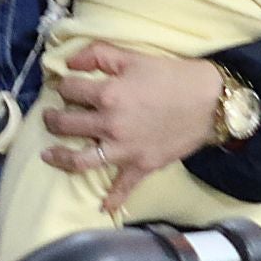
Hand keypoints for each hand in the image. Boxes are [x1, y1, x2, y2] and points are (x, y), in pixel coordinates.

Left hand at [40, 45, 222, 212]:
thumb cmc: (172, 76)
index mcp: (107, 95)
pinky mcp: (142, 165)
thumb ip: (97, 54)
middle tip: (50, 117)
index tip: (65, 86)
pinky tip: (102, 206)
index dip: (64, 85)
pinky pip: (123, 187)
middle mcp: (110, 125)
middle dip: (53, 119)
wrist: (212, 101)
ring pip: (81, 160)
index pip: (69, 90)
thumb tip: (68, 62)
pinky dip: (112, 199)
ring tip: (48, 154)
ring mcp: (125, 149)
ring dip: (61, 157)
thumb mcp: (133, 56)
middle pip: (67, 124)